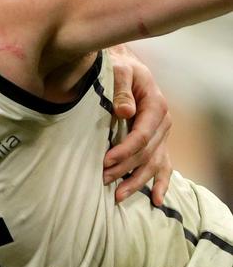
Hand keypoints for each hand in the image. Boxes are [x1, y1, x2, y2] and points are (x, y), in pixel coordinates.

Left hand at [103, 45, 171, 206]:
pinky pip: (164, 165)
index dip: (125, 150)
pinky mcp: (157, 141)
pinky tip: (155, 200)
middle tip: (103, 179)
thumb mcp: (119, 70)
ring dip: (137, 181)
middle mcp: (163, 123)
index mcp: (156, 106)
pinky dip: (161, 183)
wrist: (126, 66)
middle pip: (146, 153)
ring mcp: (162, 135)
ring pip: (154, 163)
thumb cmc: (120, 67)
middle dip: (124, 168)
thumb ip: (121, 89)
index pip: (142, 135)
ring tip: (118, 196)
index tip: (105, 161)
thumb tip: (124, 112)